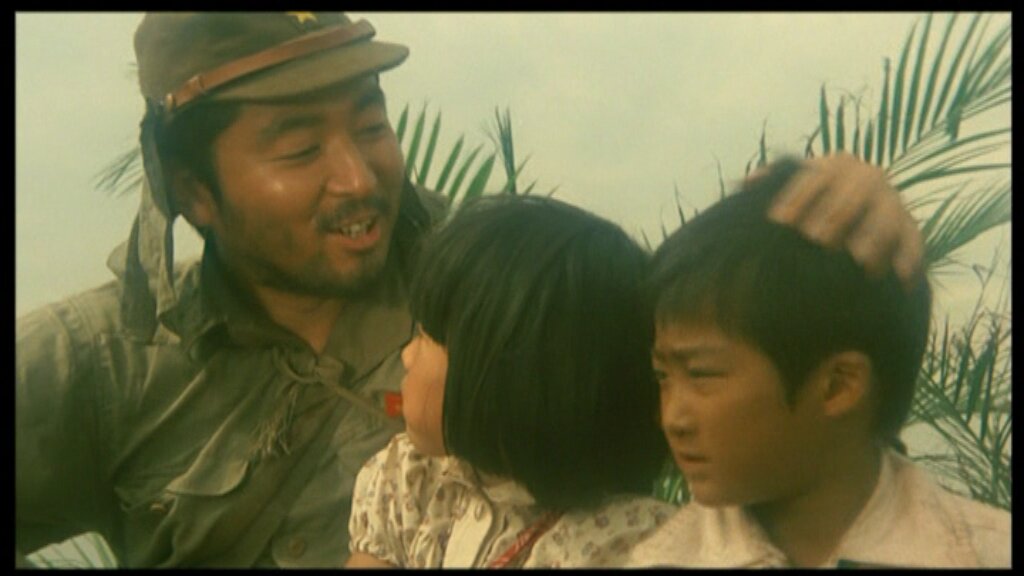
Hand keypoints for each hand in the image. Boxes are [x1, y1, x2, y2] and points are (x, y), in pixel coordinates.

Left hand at [764, 152, 923, 290]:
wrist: (853, 211)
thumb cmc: (811, 203)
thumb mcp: (793, 189)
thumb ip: (773, 183)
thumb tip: (750, 182)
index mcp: (837, 166)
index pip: (816, 177)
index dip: (795, 196)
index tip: (777, 219)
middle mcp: (869, 178)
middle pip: (854, 194)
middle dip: (834, 215)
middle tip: (815, 238)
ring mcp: (892, 202)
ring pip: (886, 216)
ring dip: (874, 236)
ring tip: (859, 258)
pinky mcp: (909, 227)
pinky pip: (913, 241)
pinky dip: (909, 258)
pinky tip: (900, 279)